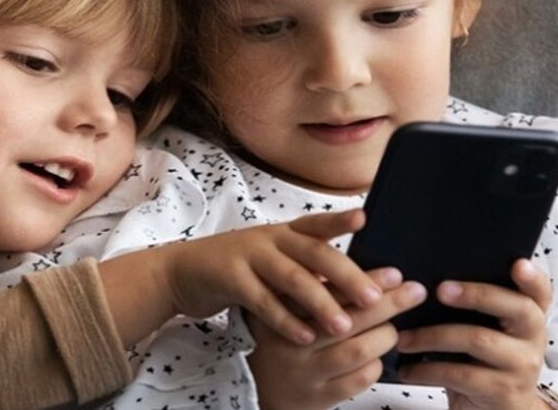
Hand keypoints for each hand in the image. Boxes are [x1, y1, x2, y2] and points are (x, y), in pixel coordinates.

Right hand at [164, 210, 381, 345]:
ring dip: (319, 303)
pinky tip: (305, 337)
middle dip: (345, 276)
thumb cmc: (237, 267)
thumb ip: (305, 264)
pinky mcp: (229, 278)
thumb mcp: (271, 257)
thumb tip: (357, 281)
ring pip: (291, 278)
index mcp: (284, 231)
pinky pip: (262, 301)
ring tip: (343, 326)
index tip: (365, 219)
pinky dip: (285, 320)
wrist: (182, 271)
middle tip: (374, 297)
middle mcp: (269, 239)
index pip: (316, 224)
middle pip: (313, 252)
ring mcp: (248, 256)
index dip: (340, 221)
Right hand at [247, 269, 427, 409]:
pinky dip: (375, 365)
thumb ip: (310, 282)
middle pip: (346, 317)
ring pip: (357, 350)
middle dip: (387, 303)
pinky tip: (377, 357)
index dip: (362, 279)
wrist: (254, 385)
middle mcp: (288, 338)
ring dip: (384, 336)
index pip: (325, 287)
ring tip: (394, 328)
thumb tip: (359, 267)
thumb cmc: (277, 335)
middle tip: (414, 291)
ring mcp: (303, 370)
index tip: (393, 273)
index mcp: (279, 307)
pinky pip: (358, 379)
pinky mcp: (317, 396)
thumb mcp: (280, 301)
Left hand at [396, 259, 552, 409]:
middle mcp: (534, 338)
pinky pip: (461, 374)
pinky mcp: (504, 392)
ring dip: (432, 336)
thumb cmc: (482, 362)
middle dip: (476, 294)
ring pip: (478, 339)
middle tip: (439, 290)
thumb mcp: (484, 332)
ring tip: (403, 338)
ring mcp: (522, 366)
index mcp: (529, 316)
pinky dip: (427, 370)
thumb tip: (422, 284)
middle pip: (515, 308)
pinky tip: (407, 369)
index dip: (533, 277)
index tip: (518, 264)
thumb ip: (471, 308)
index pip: (541, 292)